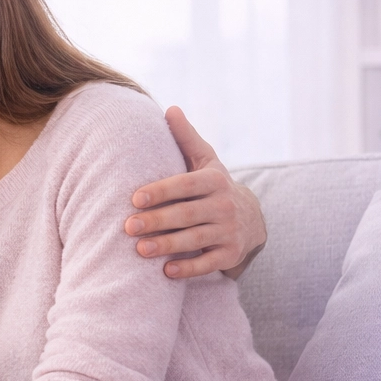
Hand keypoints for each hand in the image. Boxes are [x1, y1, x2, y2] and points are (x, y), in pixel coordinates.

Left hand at [126, 106, 267, 279]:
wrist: (252, 219)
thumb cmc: (214, 186)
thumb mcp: (205, 160)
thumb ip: (186, 138)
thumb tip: (170, 109)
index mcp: (214, 180)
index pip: (185, 185)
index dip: (160, 191)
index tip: (134, 199)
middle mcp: (225, 205)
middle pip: (187, 214)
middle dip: (157, 221)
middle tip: (128, 227)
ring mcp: (230, 231)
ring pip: (195, 239)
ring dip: (167, 246)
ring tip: (140, 250)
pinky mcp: (231, 254)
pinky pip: (208, 263)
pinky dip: (188, 269)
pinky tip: (166, 272)